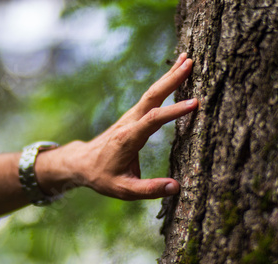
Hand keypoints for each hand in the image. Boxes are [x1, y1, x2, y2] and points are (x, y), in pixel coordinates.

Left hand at [36, 53, 197, 199]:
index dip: (174, 111)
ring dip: (169, 76)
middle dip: (171, 79)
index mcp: (128, 139)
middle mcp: (129, 122)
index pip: (154, 120)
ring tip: (187, 59)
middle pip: (152, 96)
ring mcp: (130, 117)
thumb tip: (176, 187)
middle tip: (191, 62)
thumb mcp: (123, 190)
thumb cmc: (102, 177)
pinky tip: (174, 75)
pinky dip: (163, 84)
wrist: (82, 163)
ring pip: (152, 93)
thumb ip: (149, 190)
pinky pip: (150, 97)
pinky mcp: (132, 116)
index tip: (195, 102)